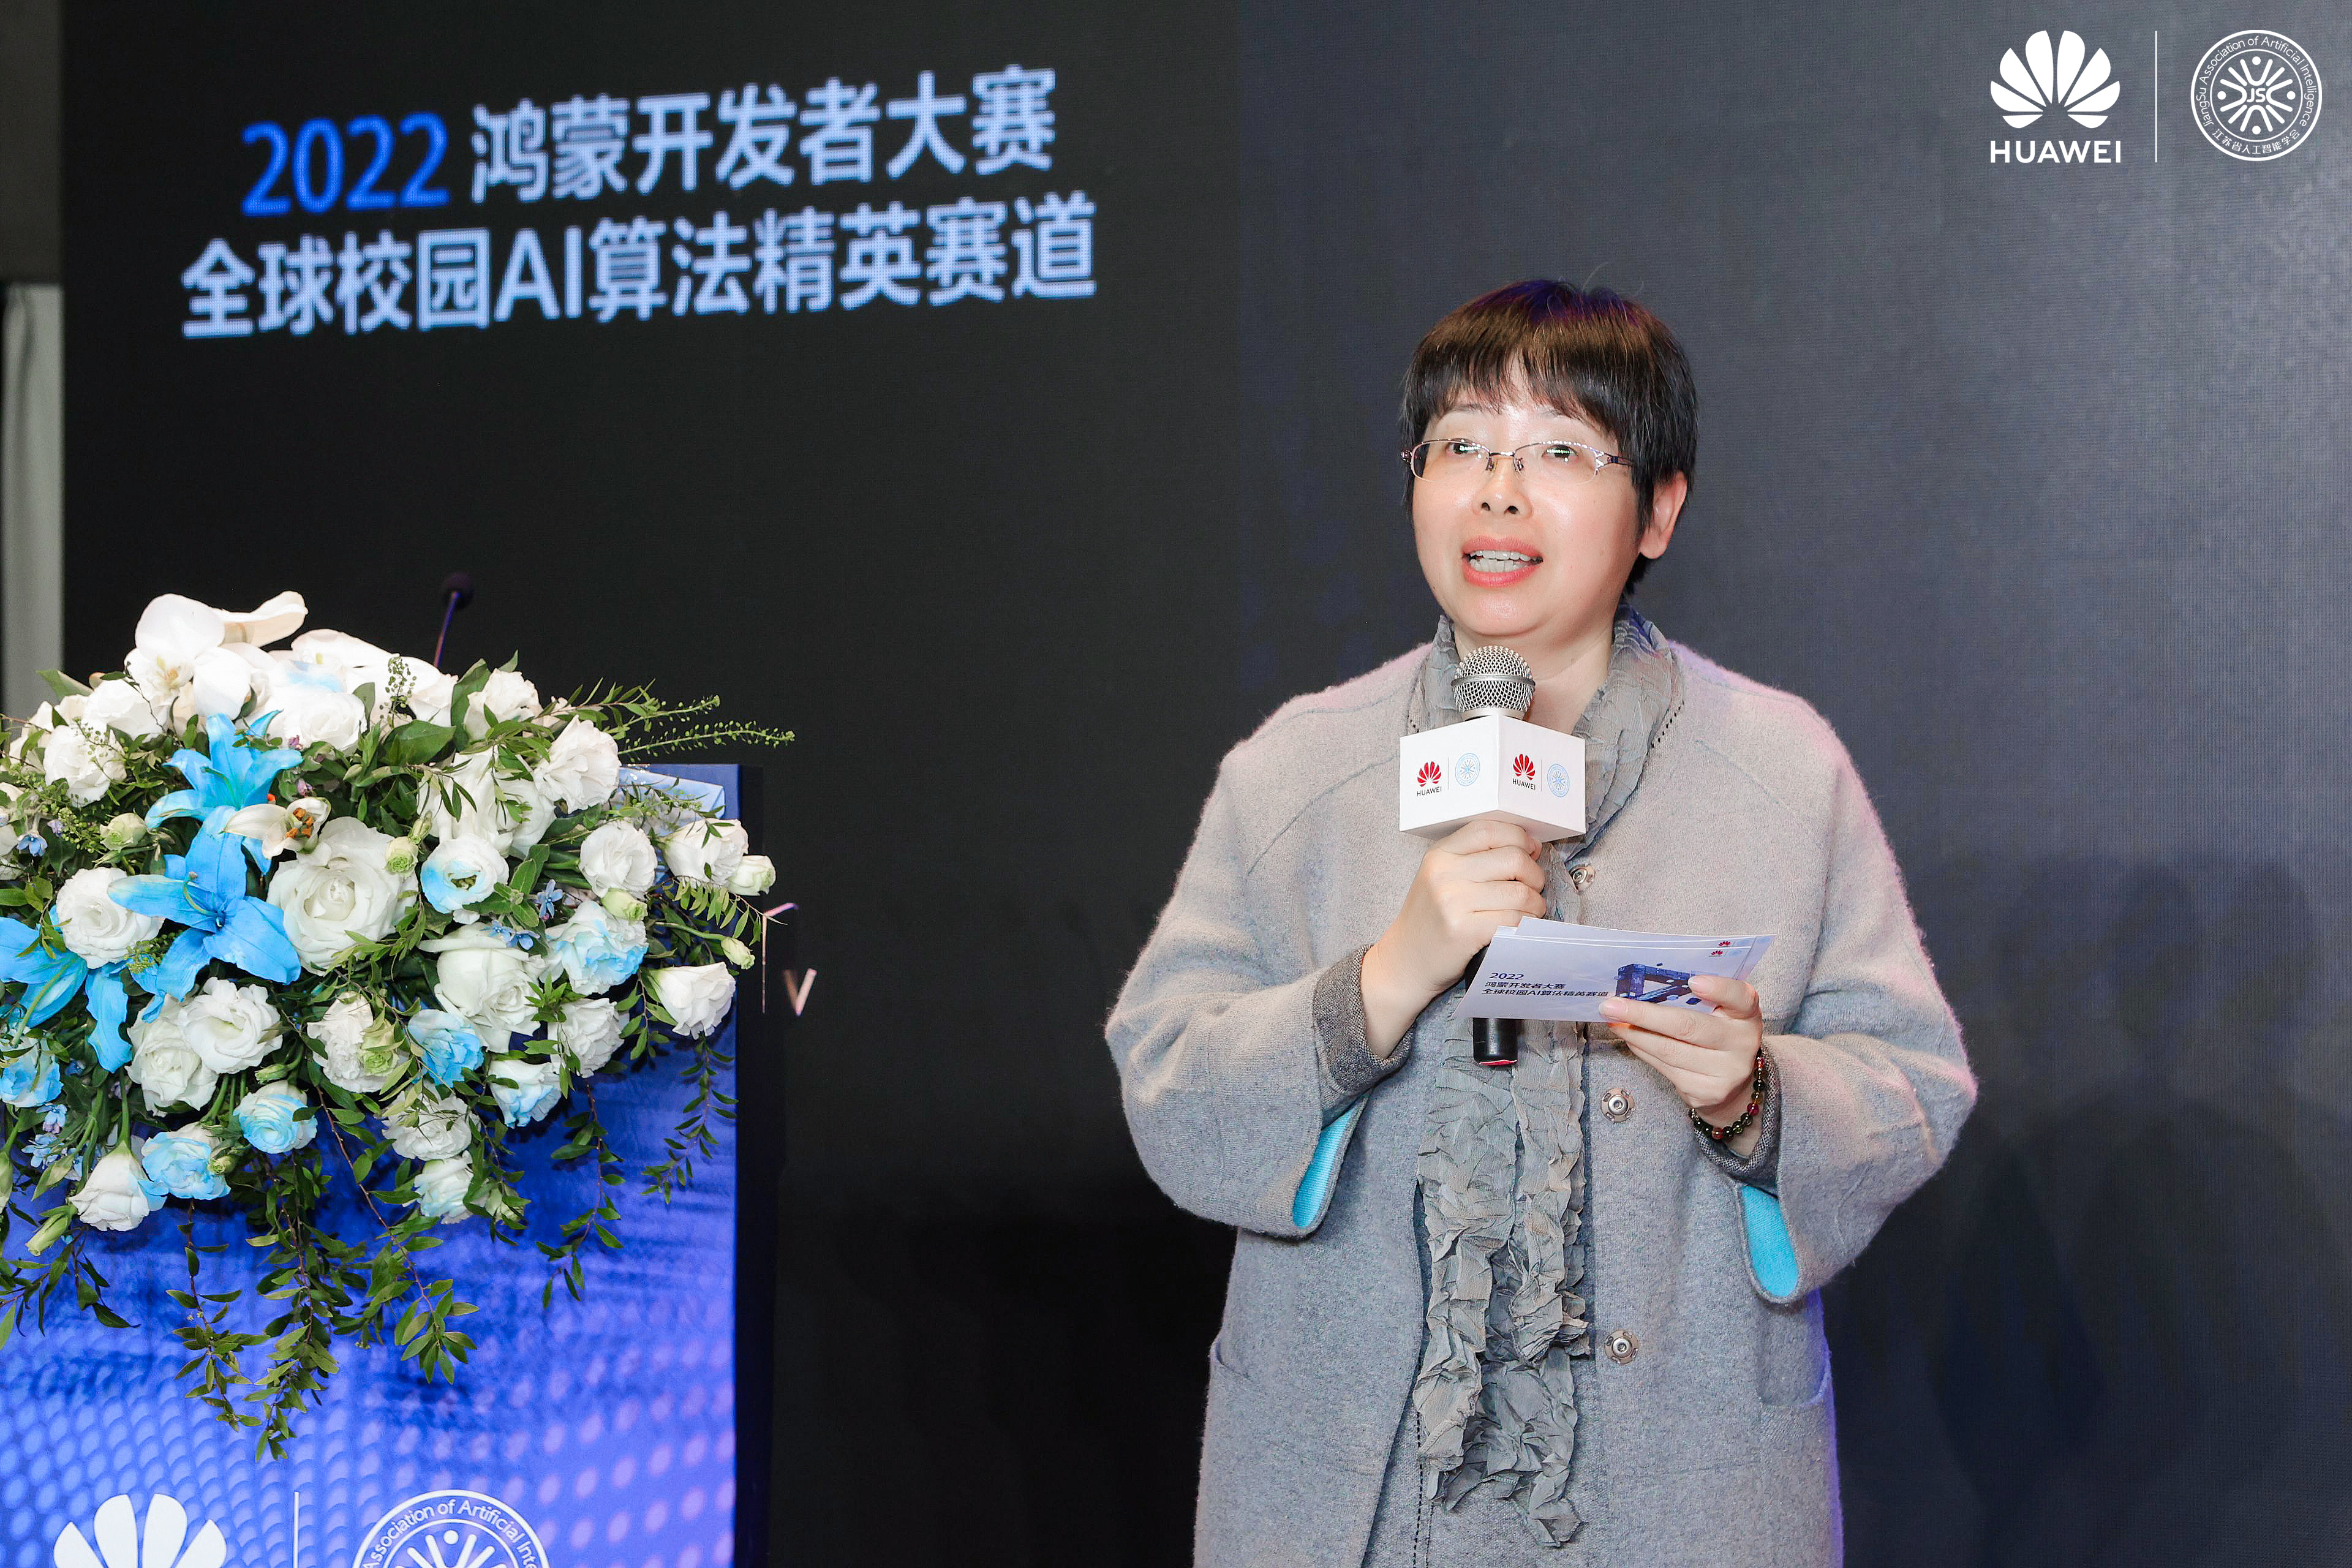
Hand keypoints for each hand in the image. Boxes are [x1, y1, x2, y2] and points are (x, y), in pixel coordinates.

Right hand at [1360, 820, 1545, 1056]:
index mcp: (1439, 854)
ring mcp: (1453, 902)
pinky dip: (1526, 923)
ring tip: (1529, 910)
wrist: (1404, 961)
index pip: (1489, 830)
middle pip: (1513, 859)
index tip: (1530, 850)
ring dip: (1534, 903)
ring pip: (1519, 892)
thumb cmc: (1431, 919)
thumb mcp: (1440, 877)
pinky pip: (1514, 919)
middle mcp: (1444, 873)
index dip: (1519, 837)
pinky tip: (1520, 926)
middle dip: (1534, 874)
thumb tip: (1530, 847)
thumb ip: (1475, 858)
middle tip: (1532, 887)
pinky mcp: (1464, 931)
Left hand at [1598, 973, 1765, 1150]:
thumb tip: (1644, 986)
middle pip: (1688, 1027)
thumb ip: (1698, 997)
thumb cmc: (1719, 1033)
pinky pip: (1664, 1067)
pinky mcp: (1704, 1092)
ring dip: (1634, 1033)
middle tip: (1612, 1004)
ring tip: (1611, 1019)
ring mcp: (1724, 1072)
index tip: (1693, 981)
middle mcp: (1741, 1044)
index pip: (1740, 998)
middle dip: (1644, 1014)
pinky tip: (1629, 1038)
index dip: (1718, 989)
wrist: (1733, 1083)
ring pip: (1669, 1050)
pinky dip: (1641, 1049)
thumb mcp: (1721, 1011)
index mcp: (1747, 1015)